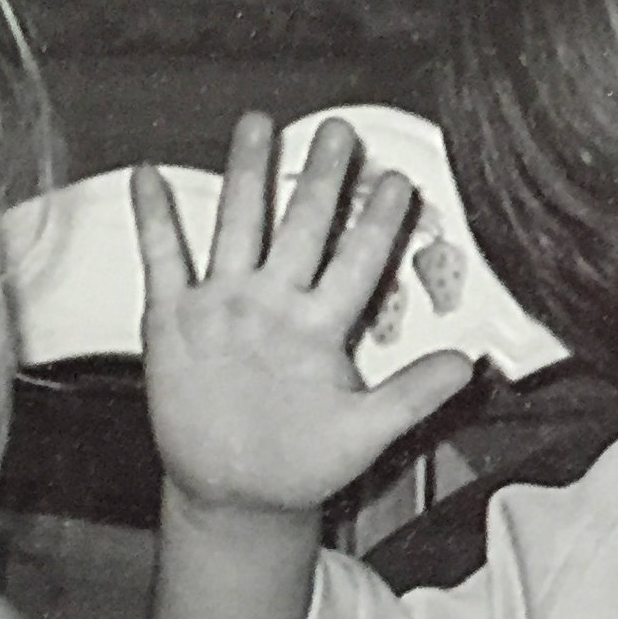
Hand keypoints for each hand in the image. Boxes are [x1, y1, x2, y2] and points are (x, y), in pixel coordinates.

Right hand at [133, 112, 475, 520]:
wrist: (236, 494)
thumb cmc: (301, 465)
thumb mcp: (364, 434)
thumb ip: (412, 396)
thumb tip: (468, 366)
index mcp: (320, 326)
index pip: (356, 261)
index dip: (376, 223)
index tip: (398, 180)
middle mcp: (275, 304)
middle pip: (301, 227)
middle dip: (320, 178)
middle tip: (339, 130)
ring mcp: (225, 306)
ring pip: (238, 227)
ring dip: (245, 176)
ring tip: (255, 125)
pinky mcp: (175, 322)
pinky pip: (164, 261)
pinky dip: (154, 220)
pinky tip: (149, 175)